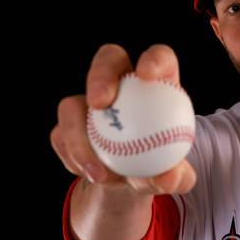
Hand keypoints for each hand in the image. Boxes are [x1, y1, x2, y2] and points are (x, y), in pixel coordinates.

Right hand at [50, 43, 196, 194]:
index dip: (153, 59)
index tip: (147, 75)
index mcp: (158, 85)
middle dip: (100, 74)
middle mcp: (122, 84)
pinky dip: (73, 158)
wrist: (132, 181)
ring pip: (71, 104)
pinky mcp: (68, 126)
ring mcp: (89, 103)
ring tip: (98, 170)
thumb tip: (168, 177)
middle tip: (100, 104)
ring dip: (78, 135)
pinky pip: (60, 137)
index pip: (159, 58)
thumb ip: (178, 176)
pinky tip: (89, 174)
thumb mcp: (177, 177)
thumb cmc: (162, 169)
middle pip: (108, 60)